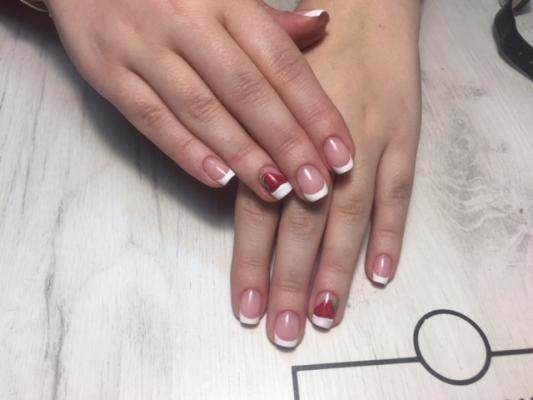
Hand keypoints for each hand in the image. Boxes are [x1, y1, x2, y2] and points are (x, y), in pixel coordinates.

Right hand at [44, 0, 355, 201]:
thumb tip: (320, 26)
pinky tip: (218, 180)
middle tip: (317, 188)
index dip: (315, 112)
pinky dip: (185, 151)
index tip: (342, 155)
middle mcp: (188, 21)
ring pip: (202, 109)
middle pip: (247, 92)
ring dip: (243, 154)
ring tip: (277, 190)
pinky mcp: (108, 72)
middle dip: (287, 144)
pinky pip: (150, 118)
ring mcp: (144, 47)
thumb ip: (268, 17)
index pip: (282, 63)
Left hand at [231, 0, 421, 346]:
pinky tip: (382, 273)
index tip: (248, 306)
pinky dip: (392, 235)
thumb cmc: (305, 55)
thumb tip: (237, 199)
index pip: (258, 214)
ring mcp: (367, 146)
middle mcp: (320, 148)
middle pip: (302, 227)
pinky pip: (398, 195)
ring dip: (337, 272)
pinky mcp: (403, 141)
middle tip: (285, 329)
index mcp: (278, 138)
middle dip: (291, 283)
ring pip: (348, 221)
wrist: (362, 14)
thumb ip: (252, 147)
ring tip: (326, 315)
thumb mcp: (260, 92)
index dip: (252, 263)